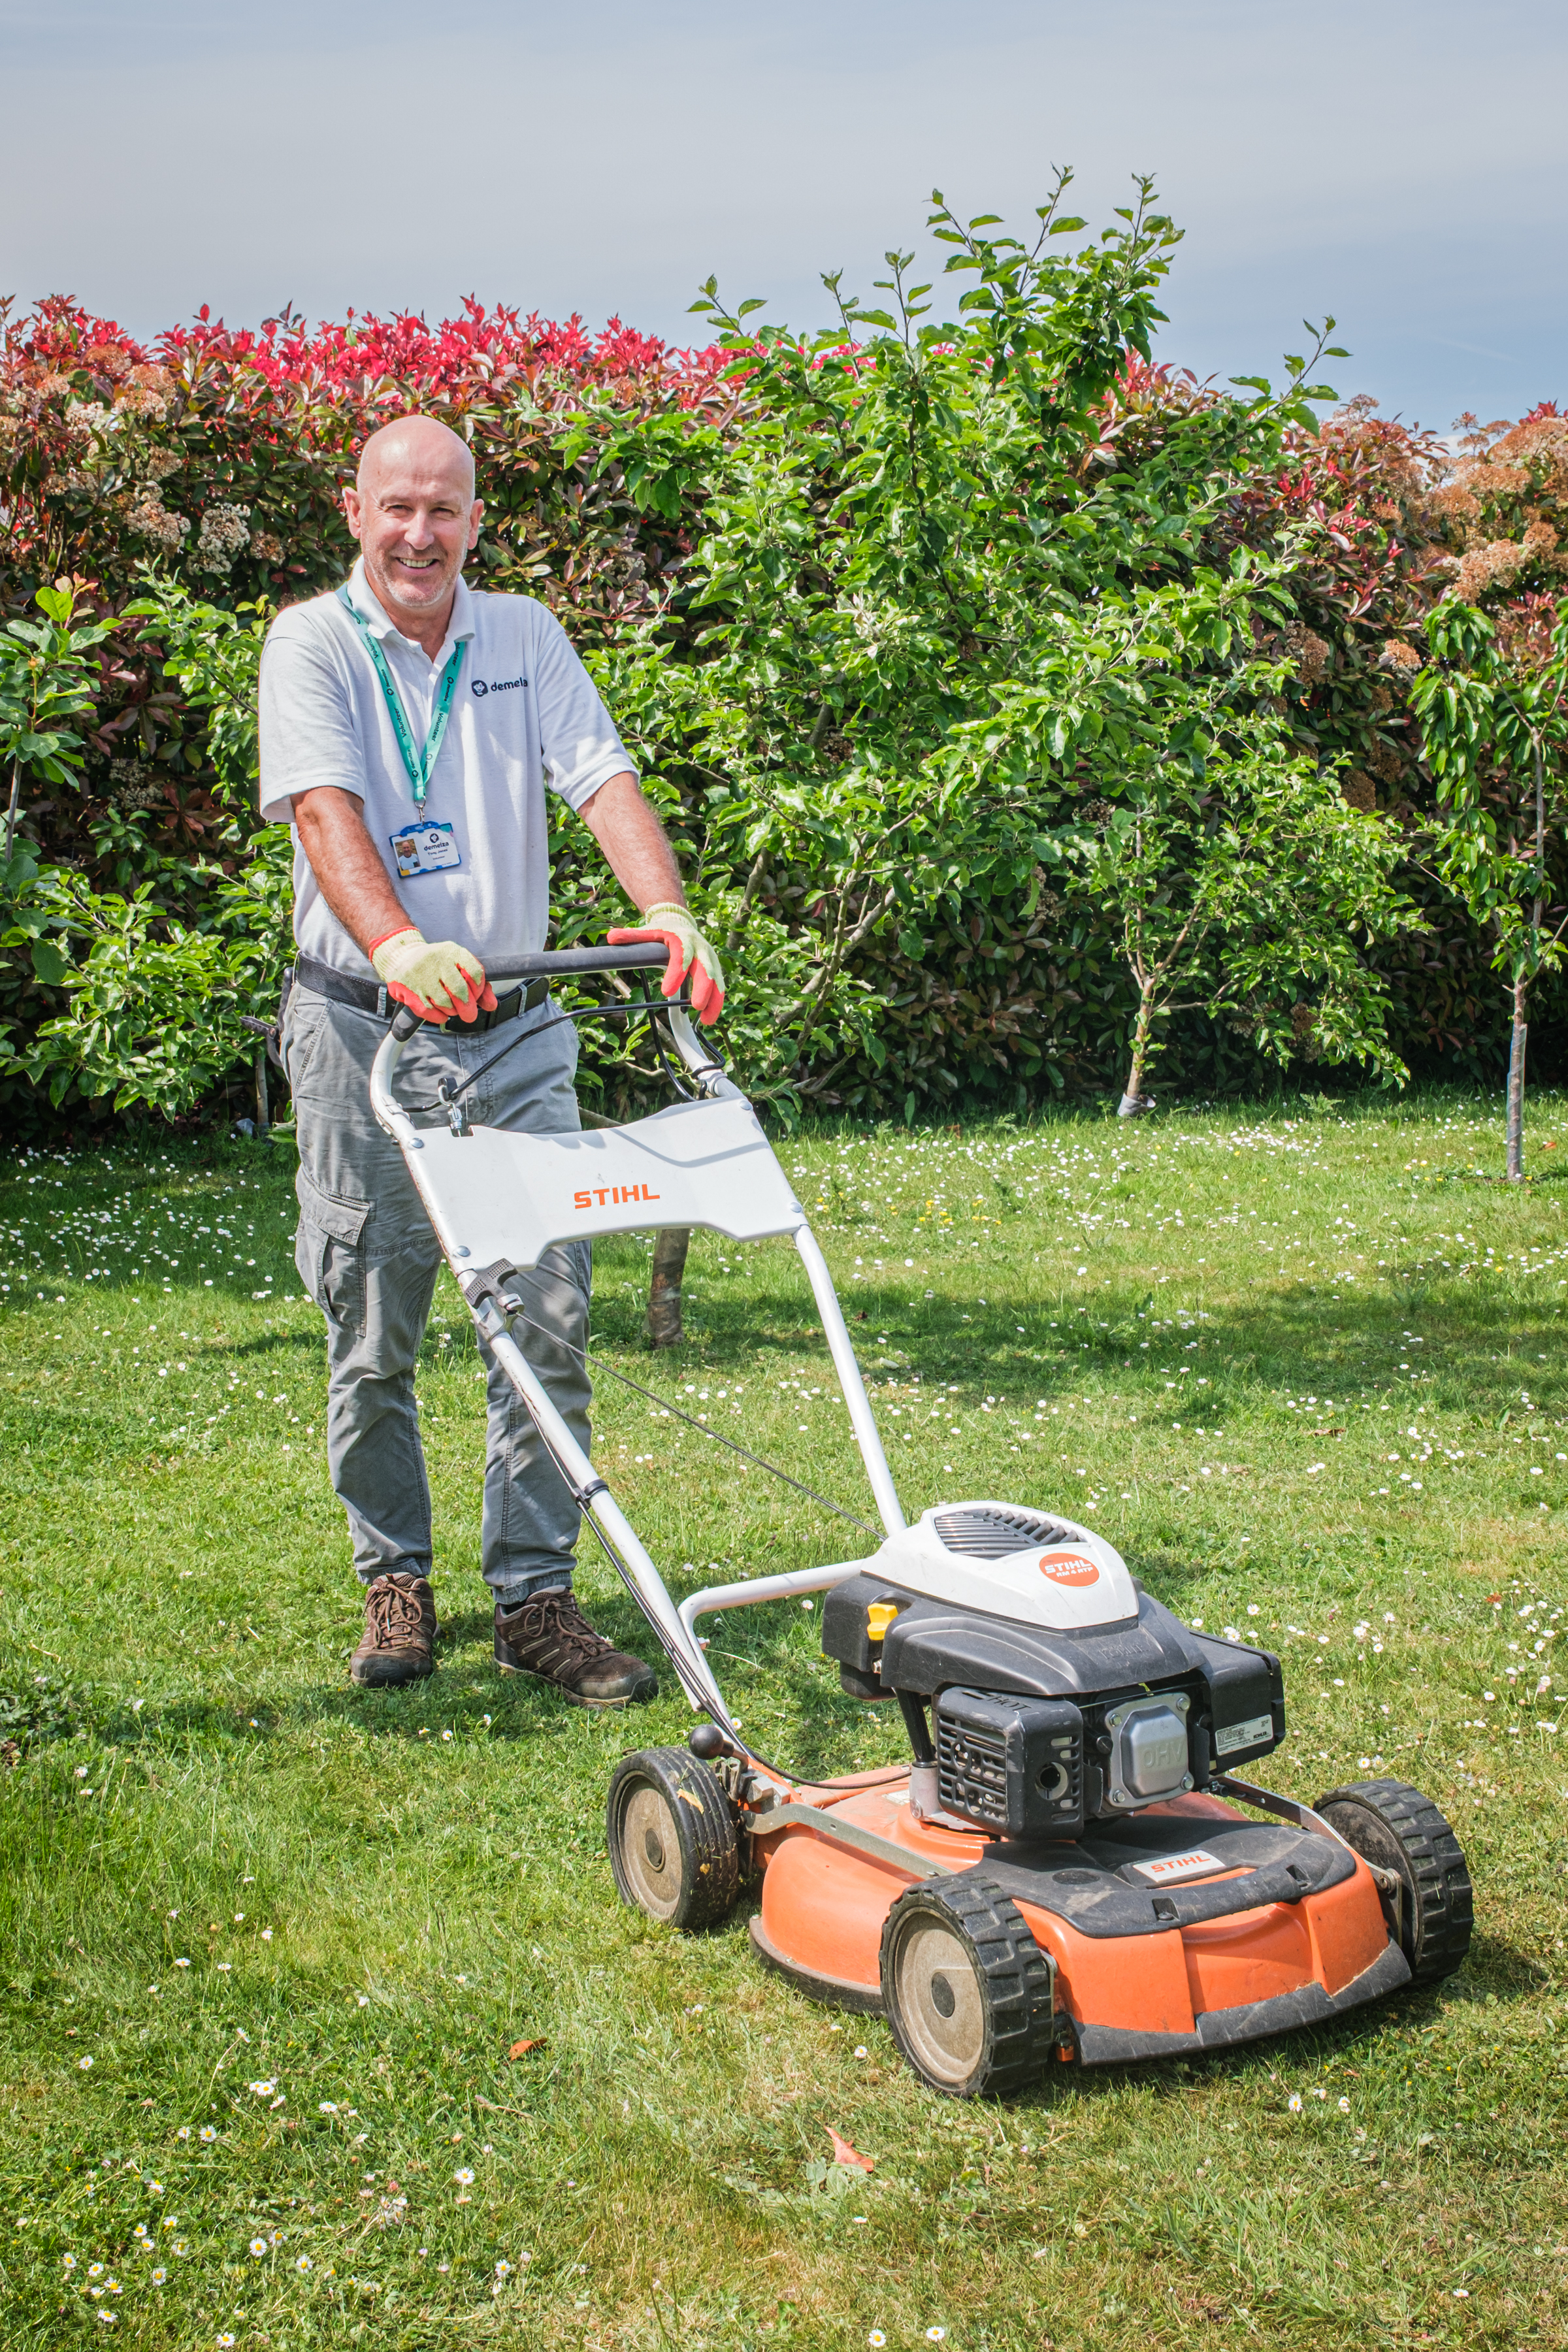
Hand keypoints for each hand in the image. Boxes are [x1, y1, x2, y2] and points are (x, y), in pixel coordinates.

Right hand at [368, 926, 497, 1023]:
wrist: (400, 955)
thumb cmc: (435, 964)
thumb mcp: (457, 966)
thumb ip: (478, 985)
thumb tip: (492, 1005)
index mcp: (452, 952)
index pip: (475, 973)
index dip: (479, 990)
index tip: (475, 996)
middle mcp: (437, 961)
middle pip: (460, 991)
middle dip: (468, 1008)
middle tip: (469, 1014)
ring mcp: (421, 975)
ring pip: (445, 1003)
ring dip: (452, 1011)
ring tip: (451, 1009)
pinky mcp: (408, 989)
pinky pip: (428, 1011)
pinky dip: (438, 1016)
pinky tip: (440, 1013)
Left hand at [607, 902, 724, 1025]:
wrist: (681, 923)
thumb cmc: (663, 931)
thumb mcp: (648, 931)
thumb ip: (631, 936)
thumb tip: (611, 938)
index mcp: (683, 939)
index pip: (681, 956)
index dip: (675, 973)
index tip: (666, 991)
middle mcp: (700, 948)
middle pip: (705, 969)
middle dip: (702, 989)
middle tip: (696, 1006)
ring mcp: (710, 959)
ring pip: (716, 981)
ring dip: (714, 1000)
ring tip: (707, 1020)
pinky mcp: (714, 968)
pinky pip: (718, 986)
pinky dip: (716, 1002)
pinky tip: (709, 1017)